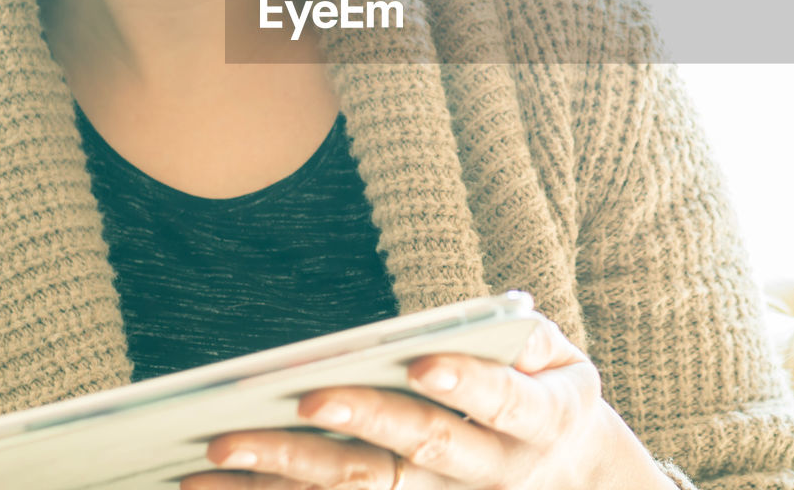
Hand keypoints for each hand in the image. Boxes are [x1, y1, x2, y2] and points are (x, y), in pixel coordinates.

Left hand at [181, 315, 675, 489]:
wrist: (574, 478)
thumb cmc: (547, 391)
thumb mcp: (559, 360)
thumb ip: (527, 341)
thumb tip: (496, 320)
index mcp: (538, 420)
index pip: (500, 401)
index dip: (465, 382)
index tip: (422, 361)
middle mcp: (490, 470)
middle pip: (417, 453)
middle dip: (359, 424)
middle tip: (302, 398)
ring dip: (286, 474)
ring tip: (219, 449)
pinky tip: (225, 485)